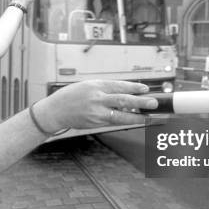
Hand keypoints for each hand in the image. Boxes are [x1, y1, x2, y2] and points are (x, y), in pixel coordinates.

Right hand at [33, 80, 157, 131]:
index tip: (146, 89)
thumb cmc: (72, 96)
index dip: (134, 88)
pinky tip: (135, 121)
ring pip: (121, 116)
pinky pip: (113, 122)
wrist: (55, 111)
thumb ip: (106, 90)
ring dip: (137, 117)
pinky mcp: (95, 123)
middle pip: (123, 100)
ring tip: (150, 118)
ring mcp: (96, 112)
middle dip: (140, 102)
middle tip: (153, 103)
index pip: (119, 86)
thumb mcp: (88, 86)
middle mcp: (97, 98)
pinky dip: (125, 121)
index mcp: (96, 85)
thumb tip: (126, 96)